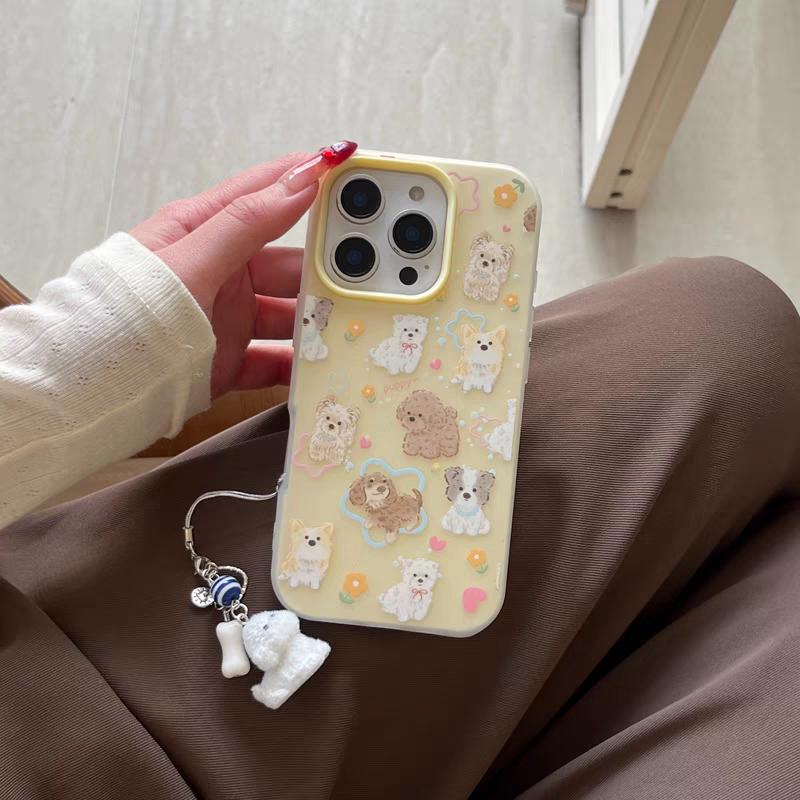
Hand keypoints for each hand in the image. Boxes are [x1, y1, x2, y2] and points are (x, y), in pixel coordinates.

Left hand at [131, 142, 355, 397]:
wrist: (98, 384)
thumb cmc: (131, 310)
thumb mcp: (192, 258)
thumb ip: (247, 221)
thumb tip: (299, 180)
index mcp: (207, 232)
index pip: (268, 196)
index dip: (311, 183)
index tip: (357, 178)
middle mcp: (223, 273)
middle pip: (290, 263)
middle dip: (327, 268)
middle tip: (367, 272)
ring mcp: (228, 319)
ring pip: (289, 316)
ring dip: (317, 322)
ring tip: (349, 325)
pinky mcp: (229, 362)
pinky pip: (275, 362)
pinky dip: (297, 367)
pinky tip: (319, 367)